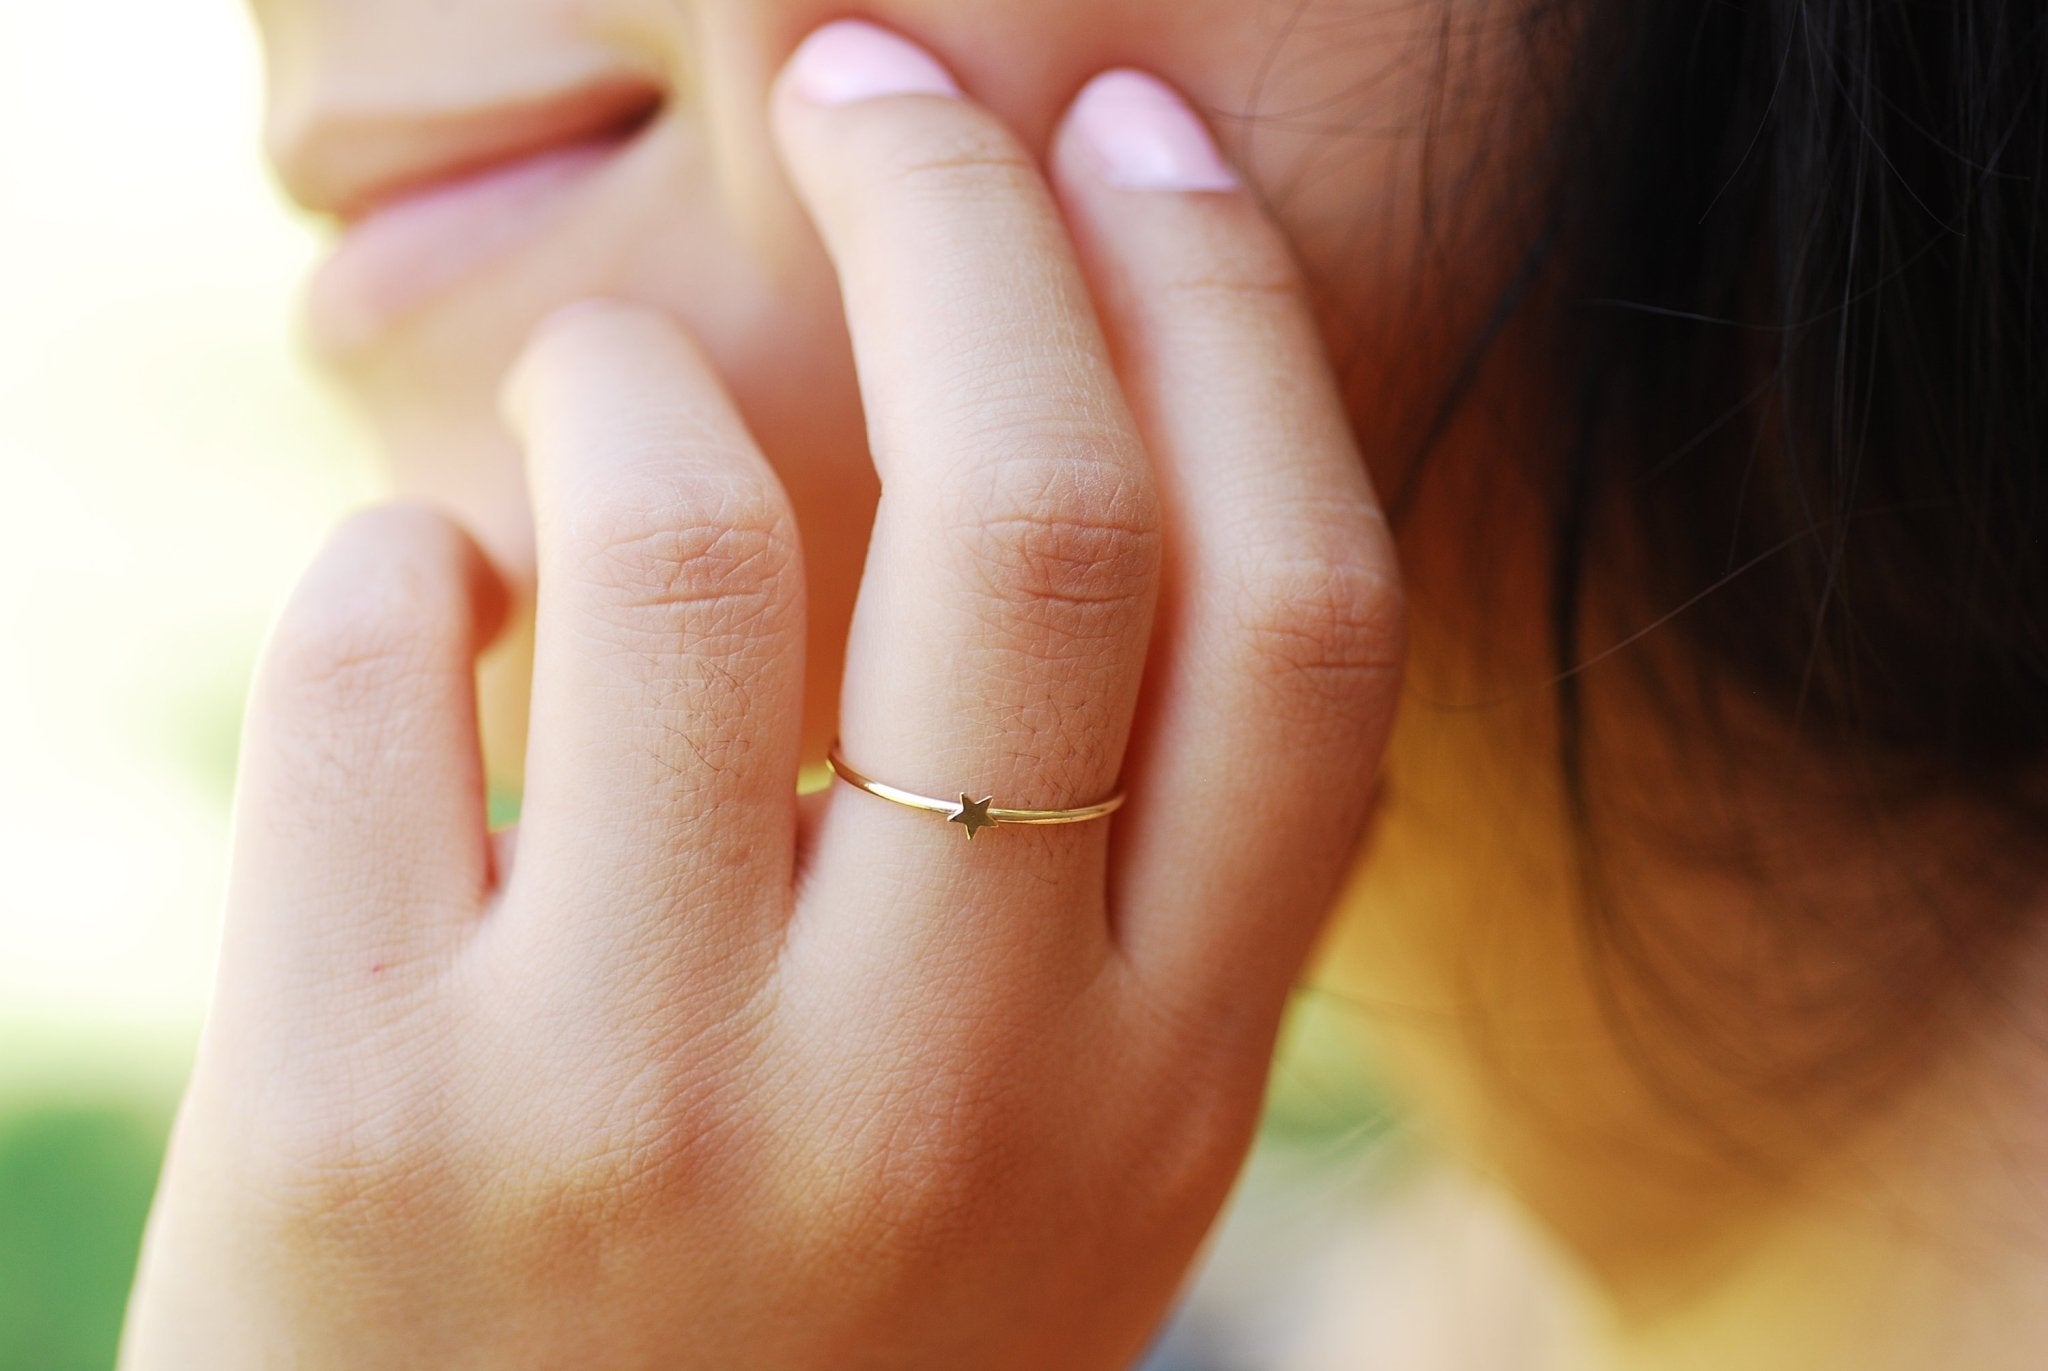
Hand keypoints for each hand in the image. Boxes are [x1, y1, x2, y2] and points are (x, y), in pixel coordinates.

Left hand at [121, 21, 1401, 1369]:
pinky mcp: (362, 1123)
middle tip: (884, 80)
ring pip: (680, 540)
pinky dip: (401, 557)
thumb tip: (1069, 488)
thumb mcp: (1053, 1179)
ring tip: (607, 396)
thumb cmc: (796, 1361)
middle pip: (1037, 516)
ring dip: (631, 375)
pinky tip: (429, 610)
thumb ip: (1110, 904)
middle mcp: (951, 1093)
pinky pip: (379, 657)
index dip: (1235, 326)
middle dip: (965, 211)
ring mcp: (651, 1109)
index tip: (1142, 149)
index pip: (1302, 622)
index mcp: (1160, 1095)